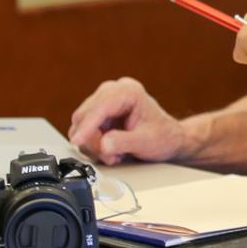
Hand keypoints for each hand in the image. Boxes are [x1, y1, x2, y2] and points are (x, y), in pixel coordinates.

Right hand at [67, 76, 196, 165]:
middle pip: (85, 115)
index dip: (88, 125)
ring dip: (94, 145)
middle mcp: (113, 91)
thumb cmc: (163, 137)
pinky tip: (111, 149)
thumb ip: (124, 143)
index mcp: (128, 91)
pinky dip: (93, 145)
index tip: (78, 140)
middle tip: (112, 156)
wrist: (168, 139)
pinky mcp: (98, 114)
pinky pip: (83, 131)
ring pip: (80, 125)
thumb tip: (103, 144)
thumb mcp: (147, 142)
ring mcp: (103, 102)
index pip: (100, 106)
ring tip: (116, 154)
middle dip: (94, 140)